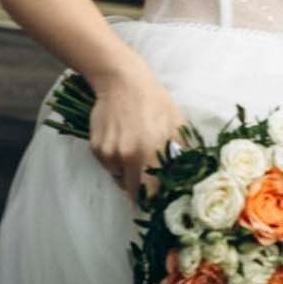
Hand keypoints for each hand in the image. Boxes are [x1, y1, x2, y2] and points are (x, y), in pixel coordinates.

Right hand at [88, 68, 187, 198]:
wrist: (123, 83)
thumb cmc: (155, 102)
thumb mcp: (177, 125)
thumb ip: (182, 152)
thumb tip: (187, 175)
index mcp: (150, 153)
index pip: (150, 193)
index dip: (154, 200)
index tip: (158, 200)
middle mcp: (126, 157)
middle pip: (132, 190)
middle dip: (141, 189)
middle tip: (148, 179)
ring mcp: (109, 153)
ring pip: (119, 178)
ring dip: (127, 173)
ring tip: (135, 151)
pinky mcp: (95, 148)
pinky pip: (107, 165)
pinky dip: (114, 161)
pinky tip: (122, 142)